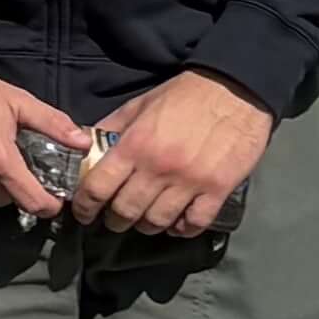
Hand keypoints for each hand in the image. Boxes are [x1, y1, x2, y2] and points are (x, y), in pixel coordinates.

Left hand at [81, 68, 273, 241]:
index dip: (84, 206)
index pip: (98, 188)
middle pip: (126, 210)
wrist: (235, 90)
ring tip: (145, 222)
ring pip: (158, 221)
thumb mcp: (137, 105)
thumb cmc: (183, 96)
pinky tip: (178, 223)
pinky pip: (195, 222)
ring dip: (147, 226)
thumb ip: (110, 129)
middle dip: (115, 220)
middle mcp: (158, 167)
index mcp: (134, 146)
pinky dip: (183, 228)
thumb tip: (84, 146)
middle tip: (114, 219)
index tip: (83, 213)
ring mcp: (190, 181)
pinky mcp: (218, 188)